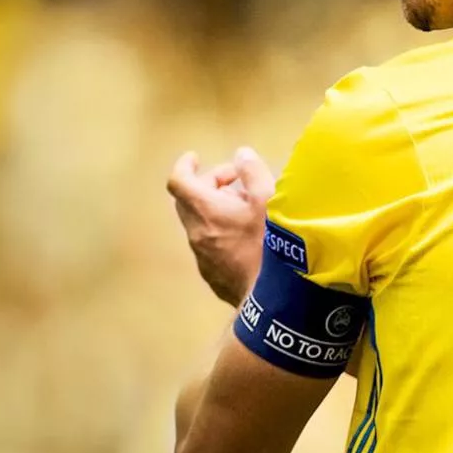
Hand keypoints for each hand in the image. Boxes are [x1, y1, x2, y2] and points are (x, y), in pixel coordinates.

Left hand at [167, 146, 275, 306]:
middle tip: (235, 182)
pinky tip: (246, 237)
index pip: (179, 181)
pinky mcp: (212, 275)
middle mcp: (196, 233)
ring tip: (246, 210)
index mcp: (205, 210)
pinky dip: (220, 231)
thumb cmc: (271, 242)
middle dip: (208, 185)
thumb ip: (253, 172)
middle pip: (188, 201)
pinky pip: (209, 244)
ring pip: (200, 224)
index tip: (196, 158)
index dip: (185, 166)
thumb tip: (241, 155)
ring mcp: (202, 257)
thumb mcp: (269, 199)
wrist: (272, 296)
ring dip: (216, 210)